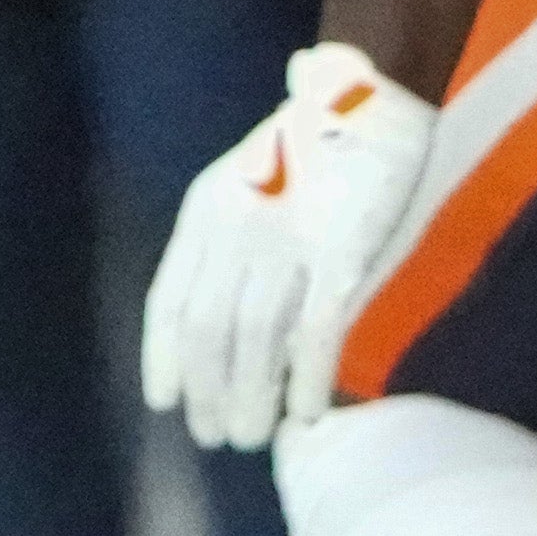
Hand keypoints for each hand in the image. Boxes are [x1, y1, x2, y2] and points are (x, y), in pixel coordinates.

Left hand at [139, 42, 439, 450]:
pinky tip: (307, 415)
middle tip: (215, 436)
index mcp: (205, 212)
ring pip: (257, 340)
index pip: (170, 300)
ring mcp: (288, 244)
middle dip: (208, 390)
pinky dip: (309, 378)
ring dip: (252, 397)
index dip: (164, 357)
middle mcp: (235, 230)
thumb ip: (232, 241)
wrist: (372, 96)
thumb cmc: (315, 143)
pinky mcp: (343, 254)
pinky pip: (317, 329)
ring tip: (250, 438)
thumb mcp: (252, 185)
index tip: (165, 402)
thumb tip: (232, 320)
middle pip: (210, 330)